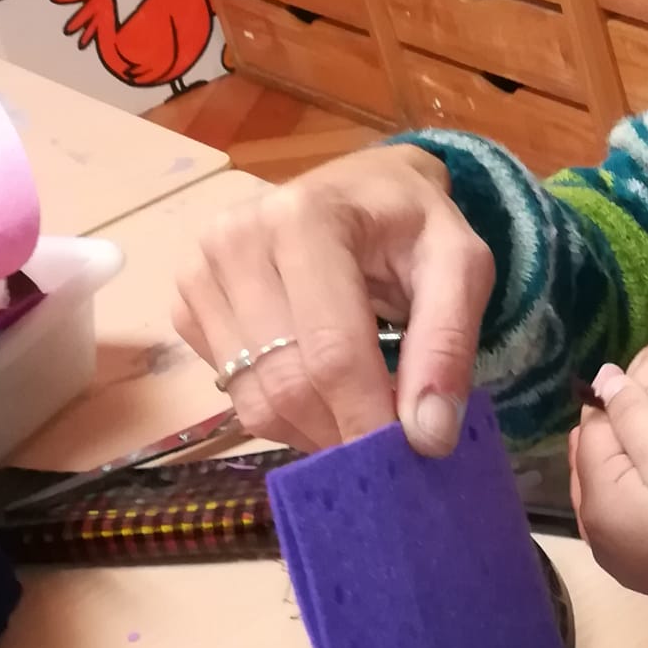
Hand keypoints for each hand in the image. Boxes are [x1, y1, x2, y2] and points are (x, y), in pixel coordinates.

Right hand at [172, 144, 492, 455]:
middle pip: (287, 382)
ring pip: (253, 400)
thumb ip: (449, 344)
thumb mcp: (461, 266)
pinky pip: (231, 392)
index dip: (368, 417)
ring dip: (313, 429)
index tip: (404, 459)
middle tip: (387, 447)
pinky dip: (281, 411)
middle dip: (342, 430)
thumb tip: (428, 436)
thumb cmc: (414, 226)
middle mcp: (236, 240)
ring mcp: (200, 272)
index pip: (332, 351)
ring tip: (359, 411)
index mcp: (306, 220)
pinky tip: (319, 385)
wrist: (366, 189)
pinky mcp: (186, 304)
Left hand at [570, 369, 647, 621]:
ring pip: (607, 490)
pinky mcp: (640, 570)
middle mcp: (595, 537)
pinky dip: (635, 494)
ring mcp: (616, 560)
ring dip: (625, 463)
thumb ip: (632, 408)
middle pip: (592, 464)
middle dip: (617, 434)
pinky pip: (624, 518)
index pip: (590, 432)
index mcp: (597, 503)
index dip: (617, 402)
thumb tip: (600, 379)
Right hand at [618, 316, 647, 486]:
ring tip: (637, 458)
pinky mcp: (647, 395)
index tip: (639, 442)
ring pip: (622, 396)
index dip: (642, 402)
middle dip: (633, 415)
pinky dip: (629, 431)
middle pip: (633, 379)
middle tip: (636, 456)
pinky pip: (625, 411)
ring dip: (627, 426)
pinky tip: (635, 453)